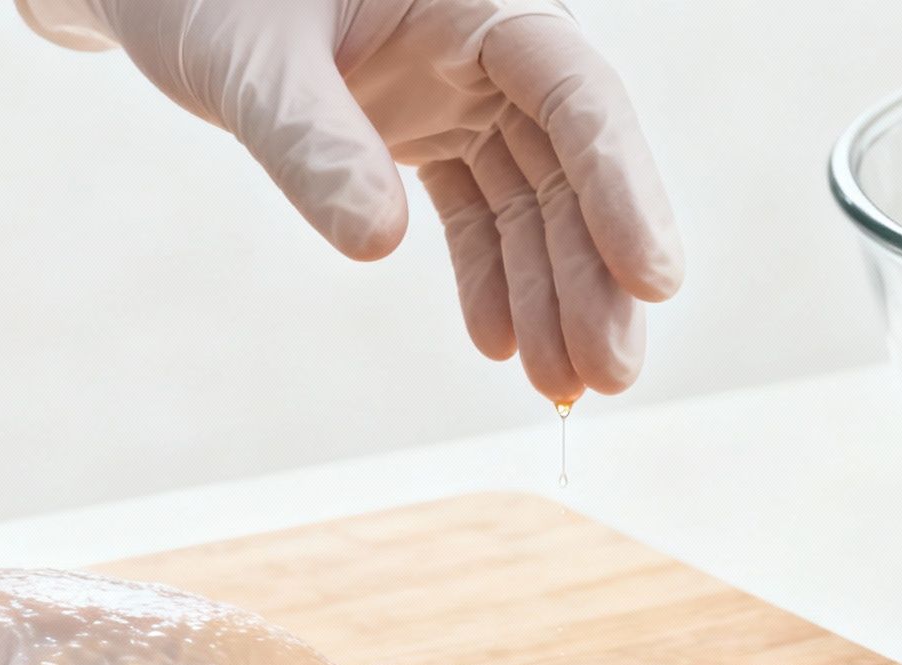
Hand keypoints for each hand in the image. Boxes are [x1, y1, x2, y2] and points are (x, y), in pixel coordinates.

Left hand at [21, 0, 683, 401]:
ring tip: (563, 388)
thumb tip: (375, 246)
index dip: (623, 185)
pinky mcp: (428, 129)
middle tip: (612, 376)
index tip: (655, 281)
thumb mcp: (246, 64)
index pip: (573, 89)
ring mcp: (460, 88)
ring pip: (535, 196)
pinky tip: (499, 345)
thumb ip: (309, 142)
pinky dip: (491, 277)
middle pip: (571, 161)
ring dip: (553, 293)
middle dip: (595, 270)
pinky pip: (480, 209)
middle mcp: (483, 39)